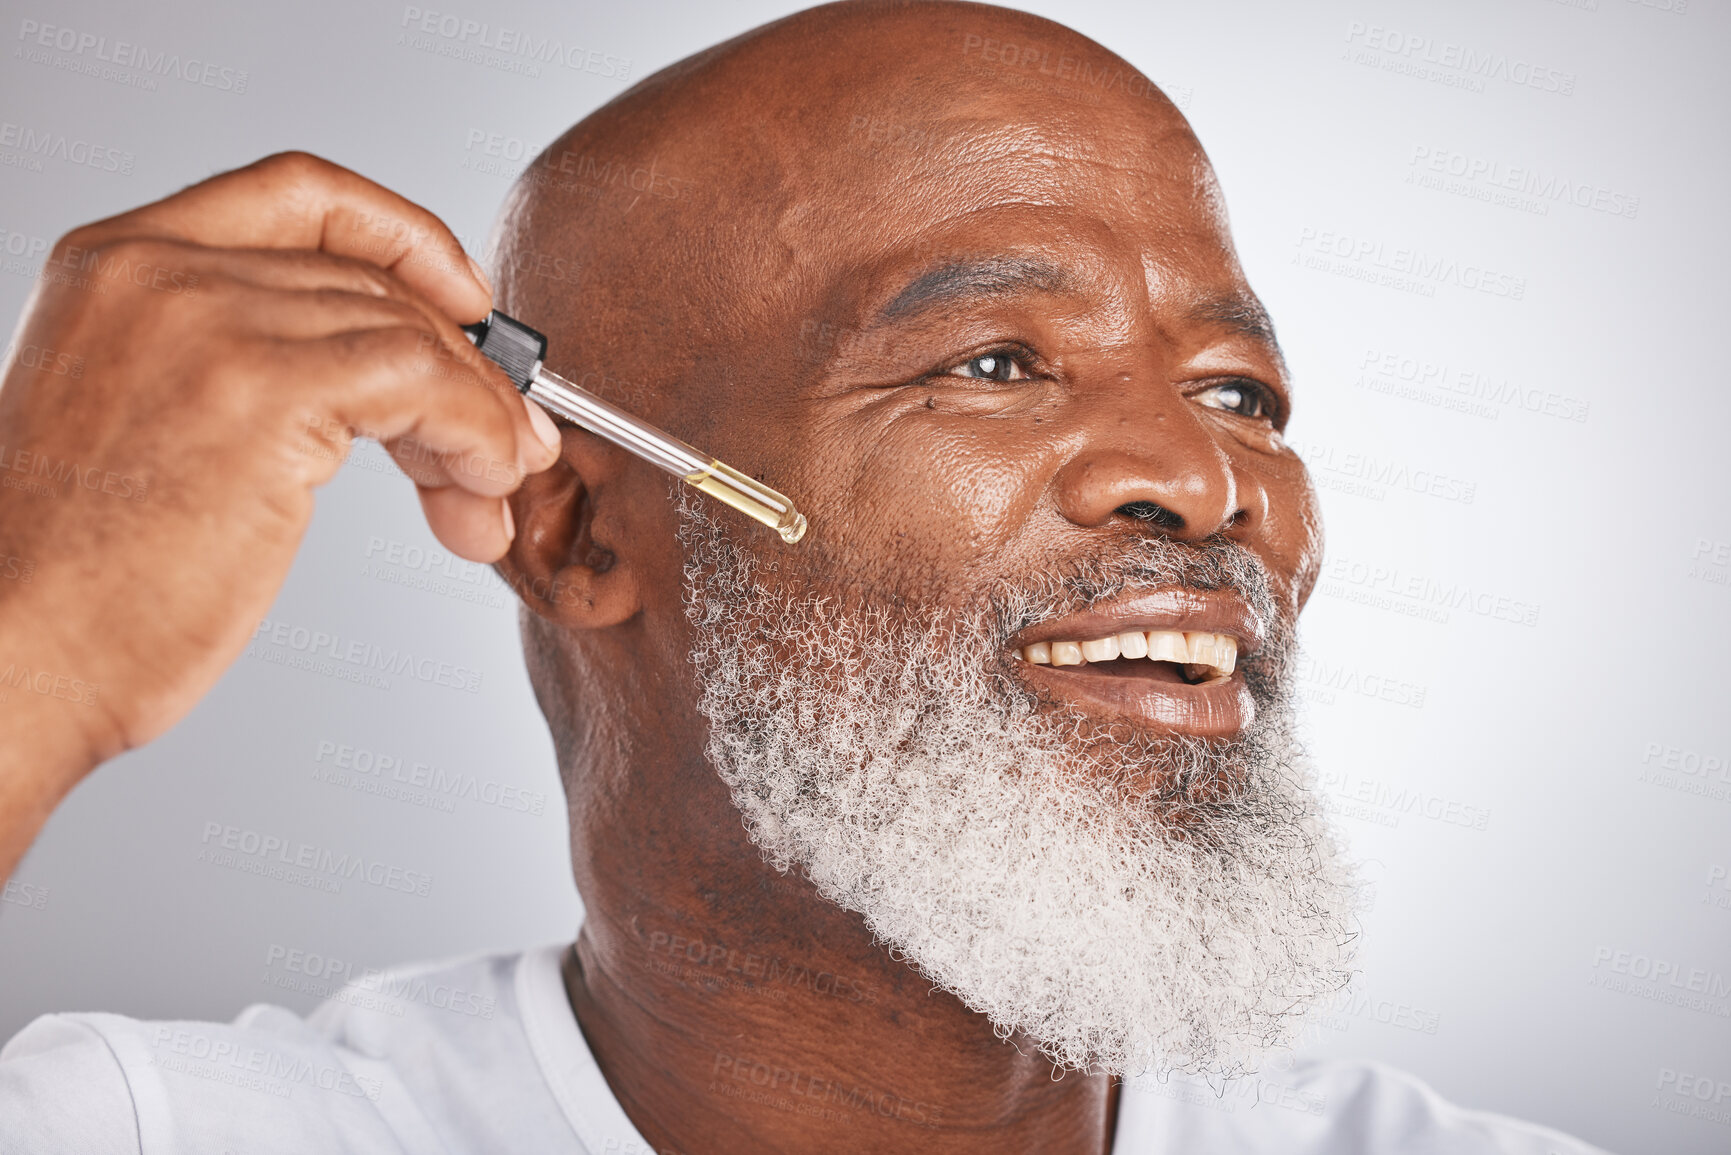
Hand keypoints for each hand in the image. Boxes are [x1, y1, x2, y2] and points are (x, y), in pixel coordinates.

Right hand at [0, 152, 561, 877]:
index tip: (468, 302)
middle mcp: (158, 270)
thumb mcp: (151, 425)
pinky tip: (481, 490)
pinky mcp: (261, 392)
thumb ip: (251, 368)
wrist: (14, 656)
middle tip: (504, 450)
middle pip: (372, 281)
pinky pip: (423, 380)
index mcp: (120, 263)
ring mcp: (208, 321)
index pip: (300, 194)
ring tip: (490, 496)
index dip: (407, 238)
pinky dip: (476, 431)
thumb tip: (404, 378)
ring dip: (479, 417)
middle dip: (461, 368)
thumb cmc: (84, 577)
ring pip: (411, 332)